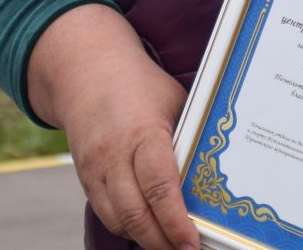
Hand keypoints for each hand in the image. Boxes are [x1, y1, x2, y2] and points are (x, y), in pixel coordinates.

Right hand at [29, 5, 194, 249]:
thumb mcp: (174, 102)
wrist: (86, 70)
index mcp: (143, 133)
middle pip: (136, 213)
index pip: (160, 187)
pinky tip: (149, 231)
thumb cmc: (141, 85)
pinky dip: (127, 227)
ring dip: (144, 239)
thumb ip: (188, 137)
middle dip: (161, 242)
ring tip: (170, 246)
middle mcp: (114, 155)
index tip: (191, 244)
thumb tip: (216, 173)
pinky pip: (106, 212)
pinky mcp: (85, 177)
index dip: (176, 222)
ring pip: (118, 219)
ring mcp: (95, 168)